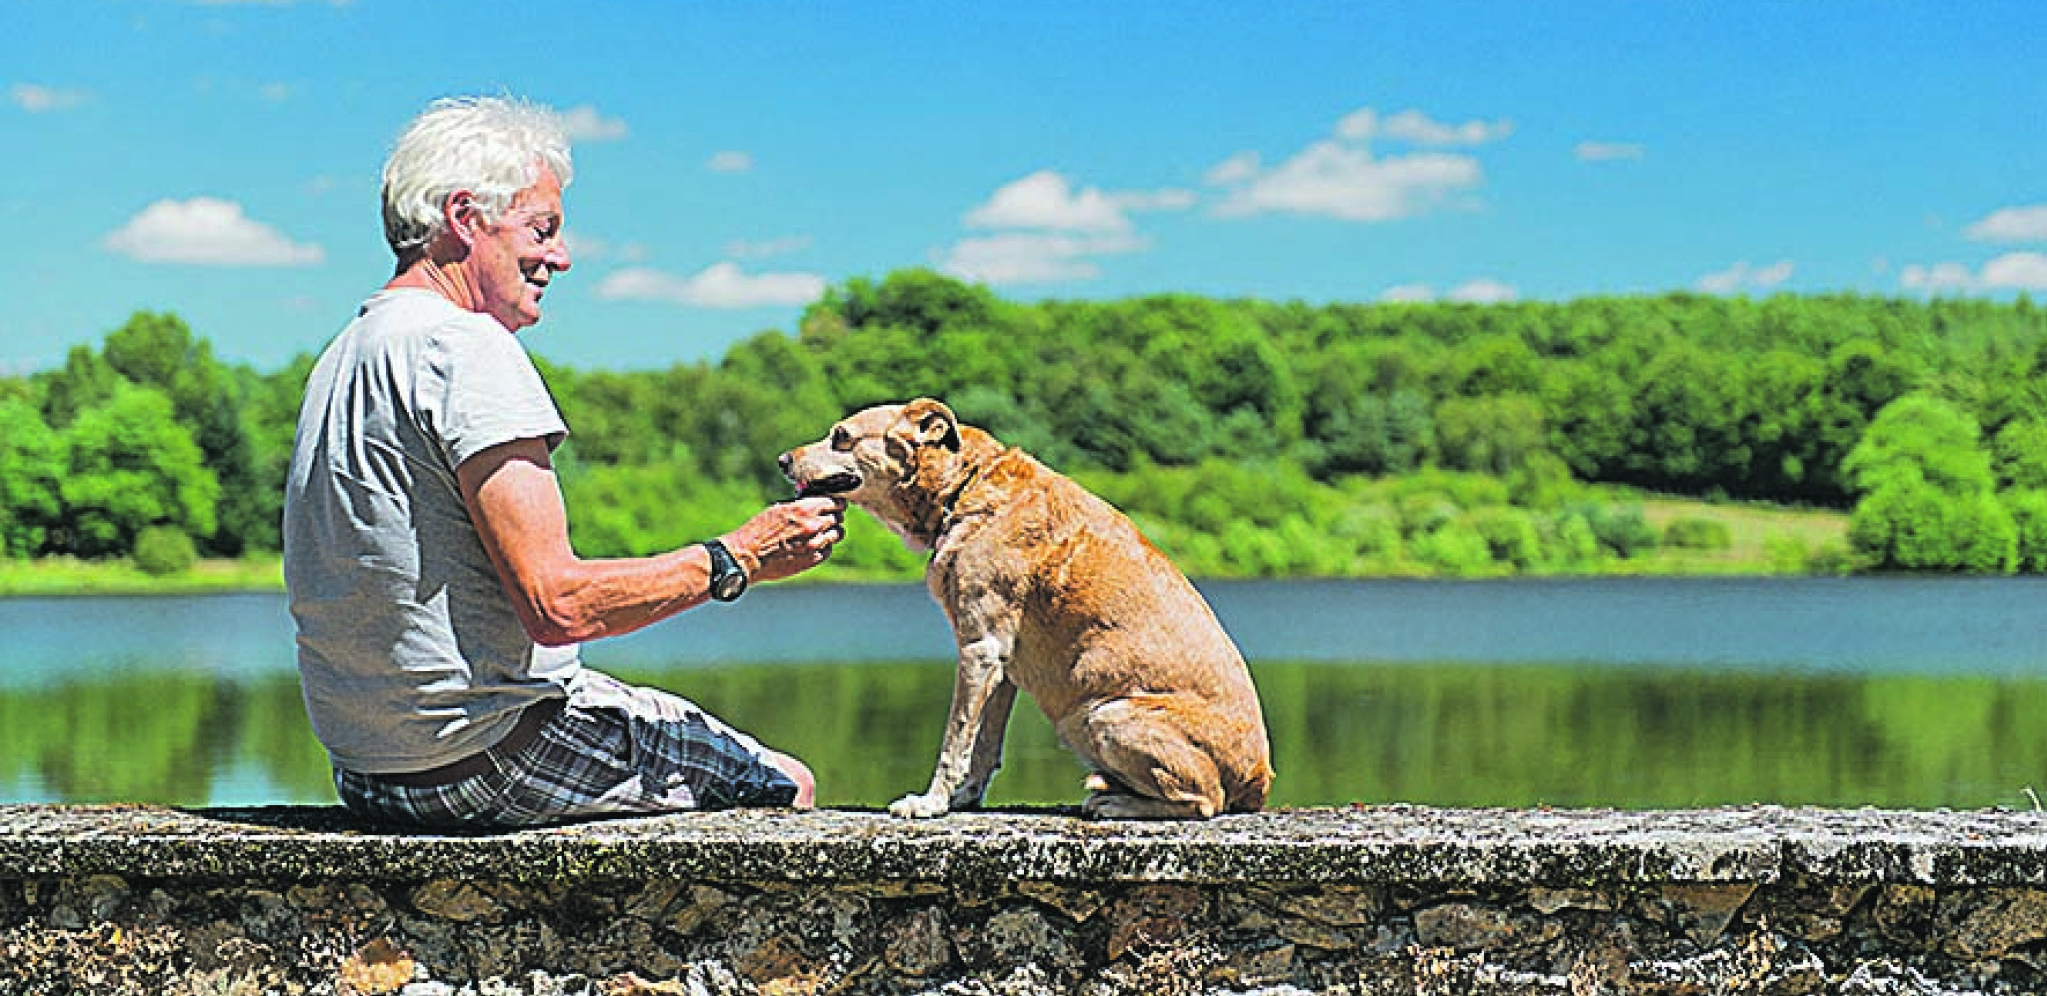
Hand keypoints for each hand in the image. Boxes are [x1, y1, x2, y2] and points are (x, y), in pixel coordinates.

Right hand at [723, 496, 846, 583]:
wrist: (748, 556)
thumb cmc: (758, 531)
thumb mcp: (778, 509)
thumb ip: (801, 506)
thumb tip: (816, 503)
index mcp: (804, 509)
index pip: (835, 502)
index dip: (837, 503)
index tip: (837, 504)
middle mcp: (813, 526)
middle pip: (838, 518)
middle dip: (834, 516)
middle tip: (829, 518)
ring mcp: (814, 544)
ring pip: (837, 534)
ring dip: (832, 531)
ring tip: (824, 532)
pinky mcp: (812, 560)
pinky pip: (828, 550)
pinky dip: (825, 546)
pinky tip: (815, 544)